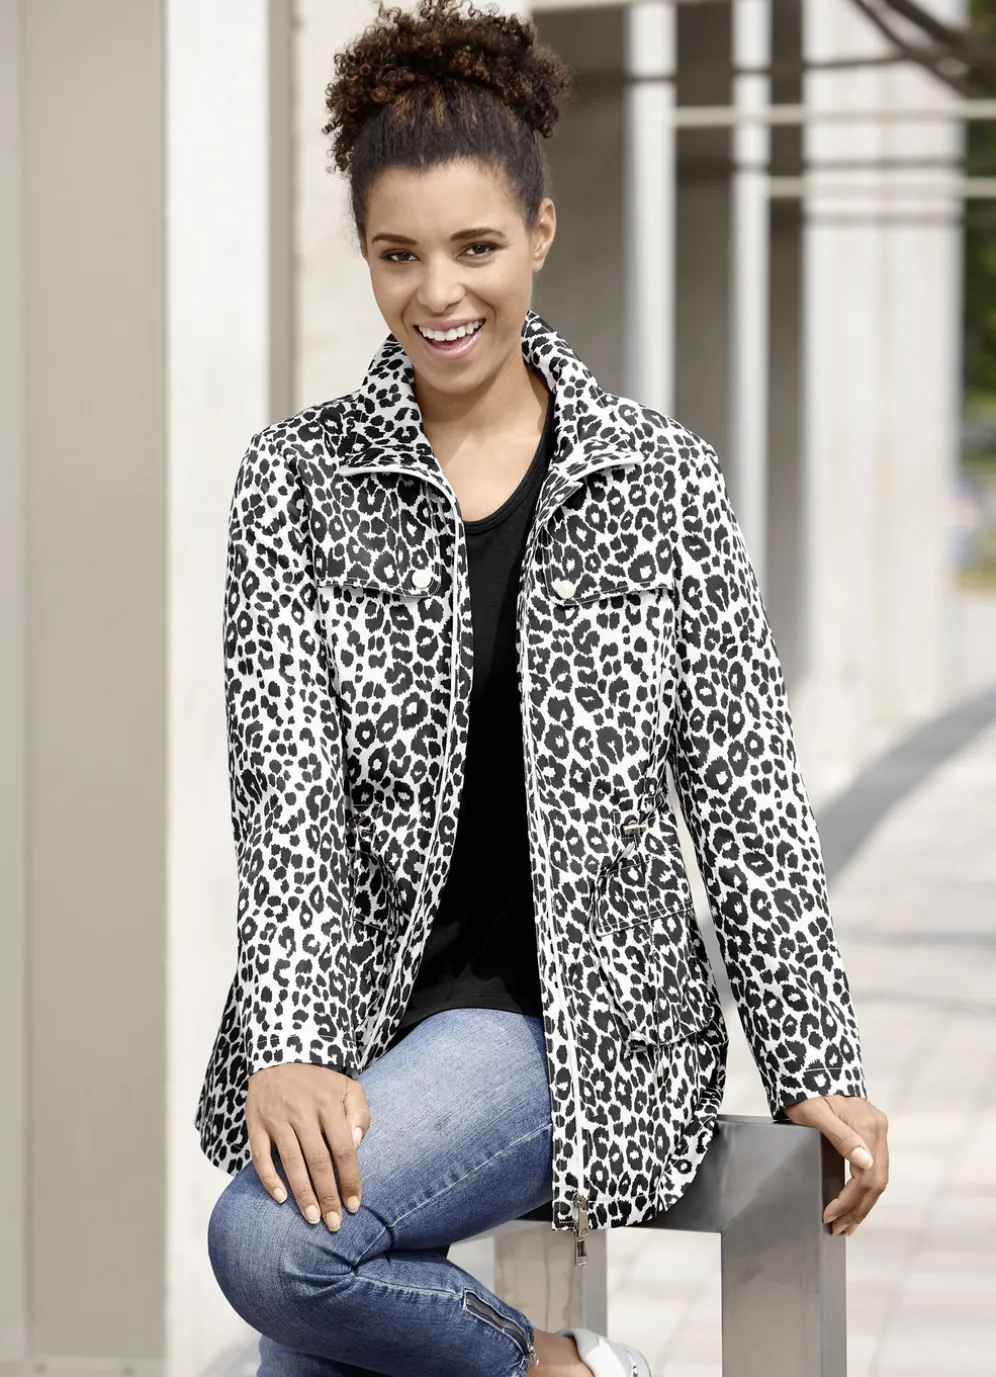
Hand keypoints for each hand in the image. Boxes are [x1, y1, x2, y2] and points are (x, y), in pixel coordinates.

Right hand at [247, 1063, 370, 1231]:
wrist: (280, 1053)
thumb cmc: (320, 1079)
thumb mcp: (348, 1086)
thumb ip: (359, 1113)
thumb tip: (356, 1143)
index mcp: (329, 1104)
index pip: (343, 1149)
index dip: (350, 1180)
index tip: (354, 1205)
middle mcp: (303, 1112)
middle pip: (318, 1161)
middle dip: (328, 1196)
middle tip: (334, 1224)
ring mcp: (277, 1119)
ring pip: (291, 1162)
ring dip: (303, 1194)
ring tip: (313, 1219)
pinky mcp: (256, 1123)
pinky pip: (260, 1157)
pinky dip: (269, 1179)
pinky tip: (281, 1199)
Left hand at [782, 1093, 888, 1234]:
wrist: (808, 1068)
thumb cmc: (806, 1091)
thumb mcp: (815, 1113)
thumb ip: (841, 1137)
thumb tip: (866, 1164)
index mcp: (868, 1127)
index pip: (866, 1177)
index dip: (849, 1201)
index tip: (829, 1216)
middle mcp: (878, 1129)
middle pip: (876, 1181)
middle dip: (858, 1209)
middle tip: (838, 1229)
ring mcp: (877, 1130)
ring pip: (878, 1177)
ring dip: (863, 1204)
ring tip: (847, 1225)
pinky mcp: (872, 1131)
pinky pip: (874, 1168)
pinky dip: (865, 1189)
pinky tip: (855, 1203)